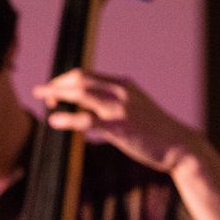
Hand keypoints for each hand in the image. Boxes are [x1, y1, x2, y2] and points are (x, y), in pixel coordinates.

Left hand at [33, 68, 203, 173]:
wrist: (180, 145)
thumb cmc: (153, 130)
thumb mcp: (133, 109)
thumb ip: (112, 105)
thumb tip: (88, 112)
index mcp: (122, 85)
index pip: (85, 75)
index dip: (63, 80)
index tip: (51, 90)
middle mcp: (120, 92)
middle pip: (79, 79)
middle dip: (56, 84)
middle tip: (39, 92)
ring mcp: (120, 109)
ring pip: (81, 94)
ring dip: (58, 96)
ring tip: (43, 102)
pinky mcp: (119, 128)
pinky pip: (86, 120)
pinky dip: (67, 119)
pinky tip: (54, 121)